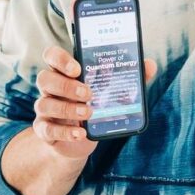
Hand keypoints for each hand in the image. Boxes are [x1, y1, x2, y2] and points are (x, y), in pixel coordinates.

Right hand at [32, 0, 157, 159]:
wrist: (80, 138)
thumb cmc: (94, 106)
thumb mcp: (110, 91)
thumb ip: (128, 77)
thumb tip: (150, 64)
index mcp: (64, 72)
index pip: (52, 56)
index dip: (61, 59)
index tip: (78, 69)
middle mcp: (51, 88)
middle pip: (44, 78)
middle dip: (66, 85)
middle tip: (89, 93)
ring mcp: (45, 109)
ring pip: (44, 104)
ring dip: (68, 108)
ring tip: (89, 113)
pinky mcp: (45, 129)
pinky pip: (46, 129)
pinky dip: (64, 131)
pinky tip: (80, 133)